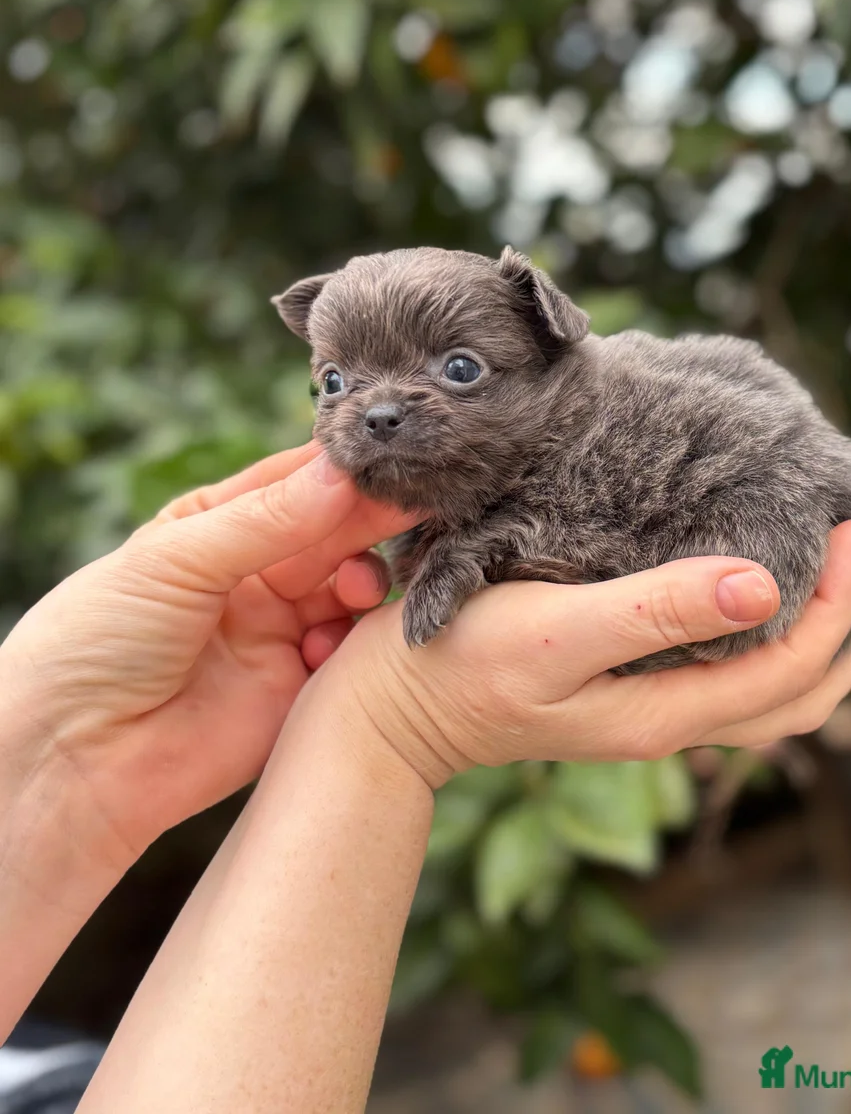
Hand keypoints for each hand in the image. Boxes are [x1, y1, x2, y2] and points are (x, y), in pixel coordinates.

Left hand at [0, 443, 413, 867]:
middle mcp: (259, 573)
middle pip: (336, 531)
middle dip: (372, 519)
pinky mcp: (299, 690)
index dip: (346, 470)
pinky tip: (342, 640)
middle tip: (413, 507)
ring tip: (359, 589)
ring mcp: (282, 630)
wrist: (72, 759)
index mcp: (221, 524)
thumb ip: (265, 520)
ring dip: (368, 580)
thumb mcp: (176, 559)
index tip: (394, 457)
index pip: (298, 481)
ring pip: (353, 588)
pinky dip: (360, 643)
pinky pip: (352, 654)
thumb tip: (343, 473)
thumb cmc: (97, 639)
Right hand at [317, 520, 850, 787]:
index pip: (796, 668)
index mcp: (667, 710)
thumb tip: (765, 585)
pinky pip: (727, 673)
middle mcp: (671, 720)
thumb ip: (655, 610)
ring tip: (830, 562)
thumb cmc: (459, 662)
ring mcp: (648, 709)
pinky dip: (767, 634)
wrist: (387, 711)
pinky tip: (751, 581)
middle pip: (804, 696)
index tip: (850, 526)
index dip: (842, 603)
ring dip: (819, 634)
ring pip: (771, 691)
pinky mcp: (624, 689)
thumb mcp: (556, 630)